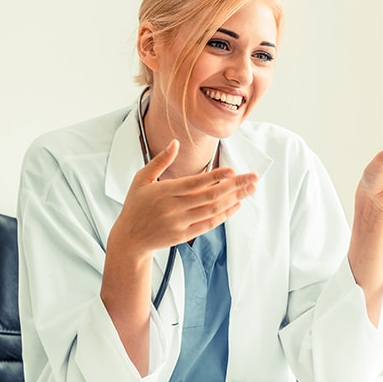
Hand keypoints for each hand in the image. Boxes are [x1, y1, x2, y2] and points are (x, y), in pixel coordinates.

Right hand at [109, 139, 257, 257]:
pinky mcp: (184, 236)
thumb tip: (175, 142)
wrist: (129, 239)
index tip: (232, 170)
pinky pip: (209, 224)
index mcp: (164, 192)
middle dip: (234, 186)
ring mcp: (180, 223)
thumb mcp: (141, 179)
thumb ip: (160, 161)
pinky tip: (237, 204)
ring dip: (234, 199)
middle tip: (253, 178)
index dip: (215, 177)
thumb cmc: (135, 205)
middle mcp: (174, 208)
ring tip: (250, 189)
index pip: (195, 183)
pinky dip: (225, 215)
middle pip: (210, 196)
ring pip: (213, 210)